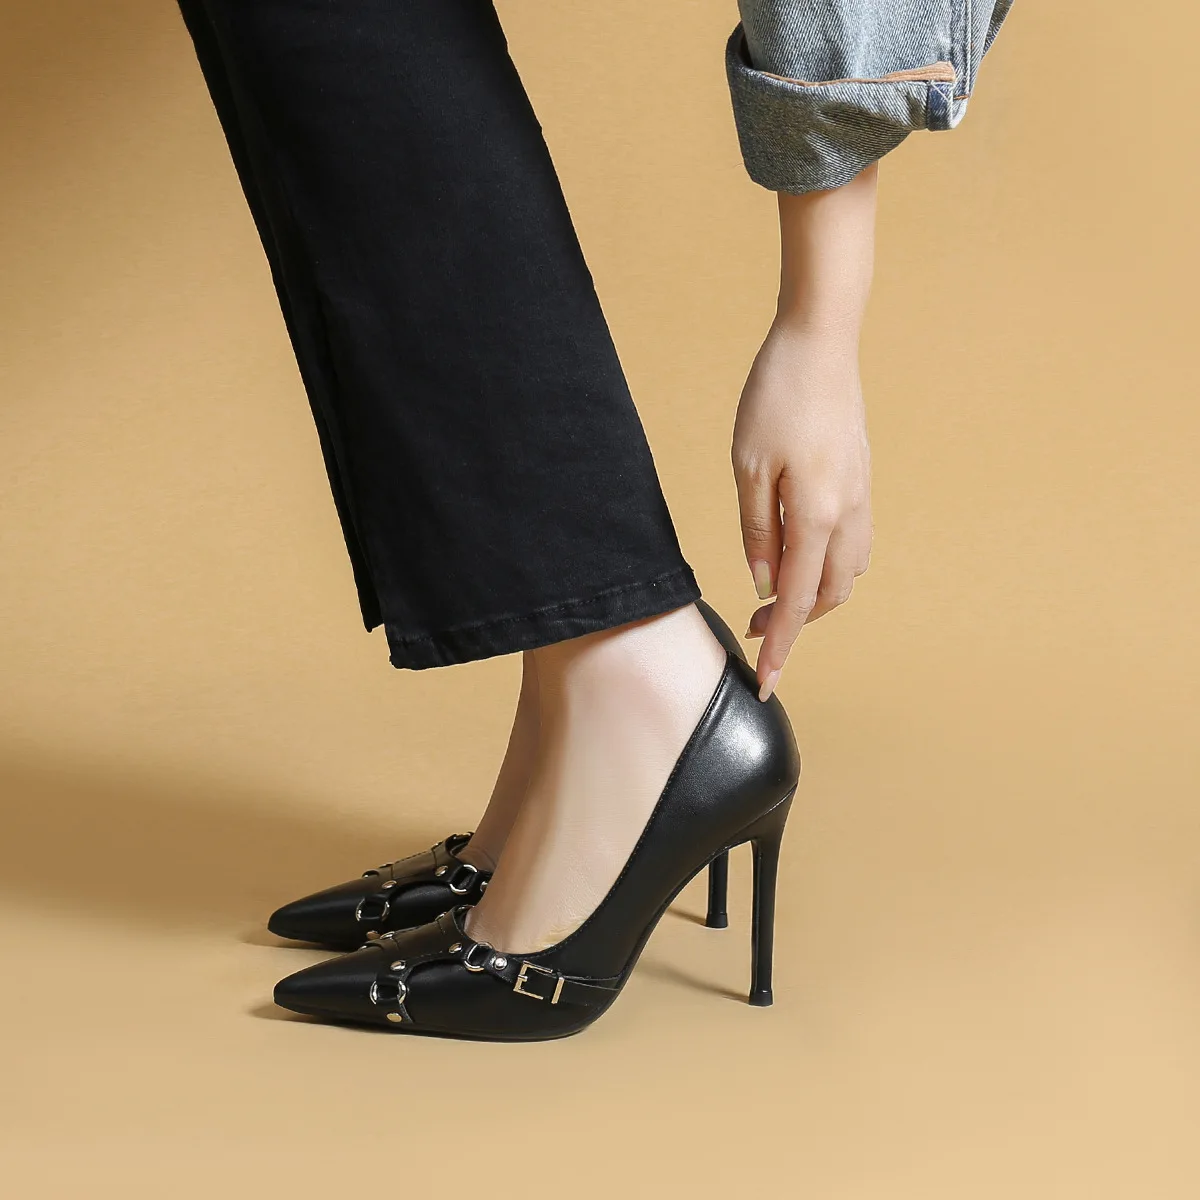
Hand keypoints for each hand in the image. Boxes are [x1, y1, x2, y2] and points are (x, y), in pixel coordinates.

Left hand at [732, 318, 872, 699]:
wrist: (820, 342)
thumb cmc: (776, 398)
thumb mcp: (747, 468)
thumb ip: (757, 530)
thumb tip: (762, 583)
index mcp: (816, 515)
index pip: (794, 601)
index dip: (779, 645)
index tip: (766, 683)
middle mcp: (847, 514)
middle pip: (826, 596)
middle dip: (793, 625)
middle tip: (752, 632)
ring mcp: (861, 498)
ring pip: (845, 574)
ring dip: (812, 599)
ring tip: (772, 602)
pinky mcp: (861, 483)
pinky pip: (854, 547)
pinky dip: (829, 570)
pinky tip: (803, 563)